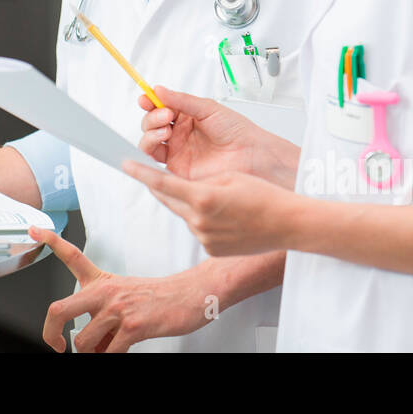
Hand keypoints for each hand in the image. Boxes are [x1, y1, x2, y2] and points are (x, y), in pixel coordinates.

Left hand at [27, 226, 214, 351]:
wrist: (191, 294)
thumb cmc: (157, 297)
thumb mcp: (123, 294)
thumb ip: (100, 314)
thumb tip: (87, 341)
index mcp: (101, 281)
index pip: (71, 255)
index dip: (49, 241)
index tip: (33, 230)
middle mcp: (105, 292)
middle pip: (60, 310)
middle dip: (50, 334)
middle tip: (55, 345)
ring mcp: (118, 309)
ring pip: (82, 341)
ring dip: (91, 353)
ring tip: (107, 348)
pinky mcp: (133, 326)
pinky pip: (108, 353)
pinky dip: (109, 357)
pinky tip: (119, 351)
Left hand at [121, 161, 300, 255]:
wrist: (287, 224)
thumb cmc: (264, 196)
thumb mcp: (229, 177)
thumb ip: (201, 181)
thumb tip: (185, 187)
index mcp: (202, 197)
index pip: (162, 183)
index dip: (140, 173)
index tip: (125, 164)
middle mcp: (199, 220)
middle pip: (168, 199)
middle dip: (161, 187)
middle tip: (154, 176)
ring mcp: (204, 237)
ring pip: (183, 214)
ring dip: (188, 203)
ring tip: (214, 198)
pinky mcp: (210, 248)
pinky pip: (197, 228)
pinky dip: (201, 219)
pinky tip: (223, 215)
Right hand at [138, 86, 297, 187]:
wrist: (251, 155)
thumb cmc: (237, 131)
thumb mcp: (208, 108)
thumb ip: (181, 100)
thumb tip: (157, 89)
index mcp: (185, 117)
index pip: (158, 108)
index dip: (149, 102)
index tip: (146, 99)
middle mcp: (178, 135)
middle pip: (150, 125)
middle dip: (152, 117)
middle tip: (166, 115)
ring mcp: (177, 153)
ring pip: (149, 143)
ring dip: (150, 133)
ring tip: (165, 130)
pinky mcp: (177, 171)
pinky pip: (155, 164)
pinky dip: (149, 153)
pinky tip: (159, 142)